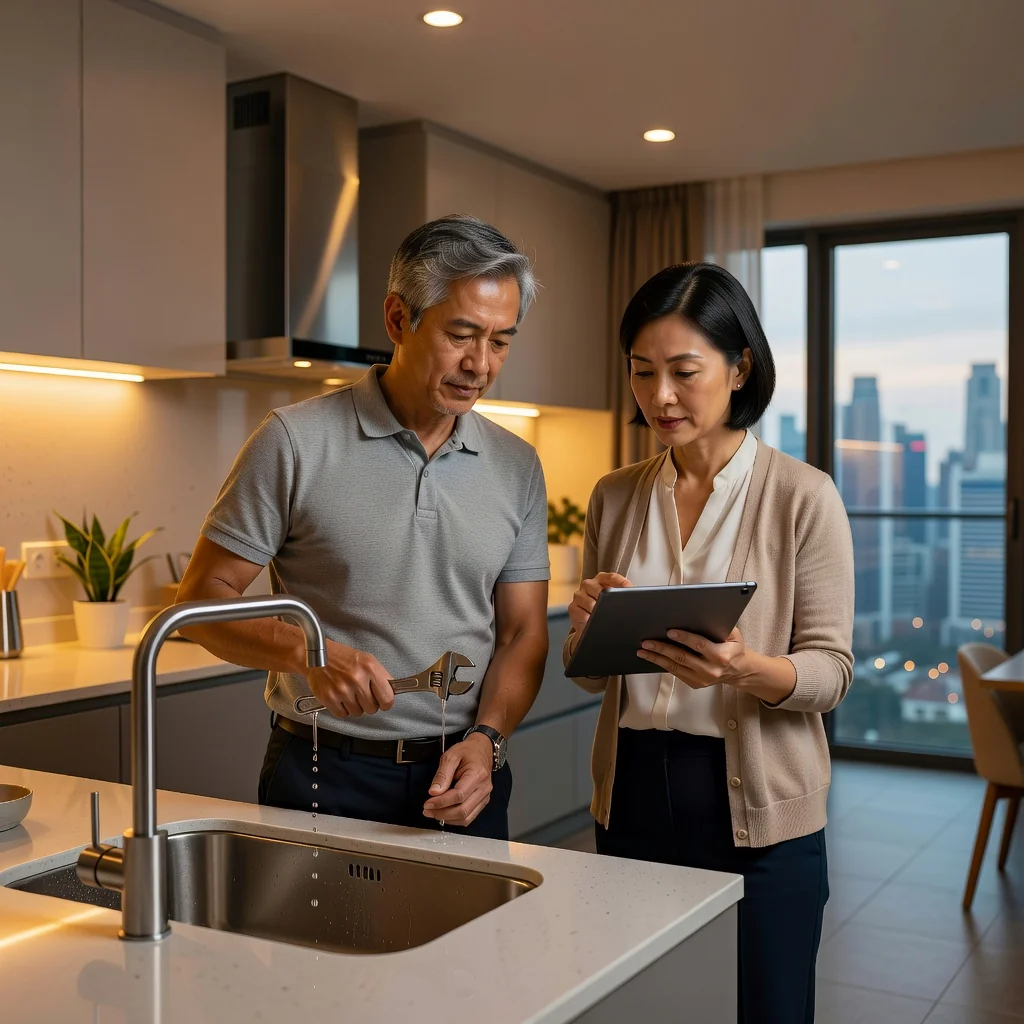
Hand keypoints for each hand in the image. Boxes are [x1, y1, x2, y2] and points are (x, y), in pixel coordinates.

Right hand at [305, 638, 394, 717]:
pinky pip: (343, 715)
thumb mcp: (367, 660)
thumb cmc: (343, 658)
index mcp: (370, 668)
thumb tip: (390, 694)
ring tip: (348, 692)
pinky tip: (339, 697)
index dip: (385, 702)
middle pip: (372, 708)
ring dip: (354, 706)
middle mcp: (357, 679)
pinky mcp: (328, 698)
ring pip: (358, 713)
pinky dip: (342, 709)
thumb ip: (381, 677)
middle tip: (360, 693)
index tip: (382, 701)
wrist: (317, 654)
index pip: (387, 698)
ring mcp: (342, 690)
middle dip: (368, 703)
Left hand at [422, 733, 493, 826]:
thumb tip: (433, 792)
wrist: (482, 749)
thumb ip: (442, 774)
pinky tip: (444, 813)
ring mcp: (484, 796)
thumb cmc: (467, 751)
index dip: (441, 802)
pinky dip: (455, 819)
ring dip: (448, 818)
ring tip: (434, 813)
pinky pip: (469, 817)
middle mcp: (483, 788)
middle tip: (427, 810)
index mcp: (477, 774)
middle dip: (442, 813)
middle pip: (463, 810)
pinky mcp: (482, 802)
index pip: (459, 795)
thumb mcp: (451, 756)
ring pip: (466, 818)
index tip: (427, 804)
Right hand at [568, 572, 631, 637]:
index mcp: (601, 578)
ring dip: (597, 612)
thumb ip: (624, 593)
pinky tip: (592, 622)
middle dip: (606, 601)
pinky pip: (582, 614)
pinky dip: (589, 620)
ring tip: (602, 617)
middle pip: (599, 590)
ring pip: (591, 604)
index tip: (628, 591)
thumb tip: (630, 592)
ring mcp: (579, 595)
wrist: (590, 623)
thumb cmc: (605, 608)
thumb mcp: (616, 599)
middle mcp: (588, 584)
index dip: (621, 584)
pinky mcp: (572, 608)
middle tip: (612, 609)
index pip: (613, 578)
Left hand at [636, 626, 750, 689]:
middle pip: (682, 657)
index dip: (684, 638)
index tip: (669, 631)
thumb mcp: (733, 634)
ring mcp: (701, 679)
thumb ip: (718, 625)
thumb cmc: (733, 647)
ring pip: (675, 667)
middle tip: (647, 642)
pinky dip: (662, 664)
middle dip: (662, 649)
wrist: (738, 670)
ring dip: (656, 658)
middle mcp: (710, 670)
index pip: (699, 645)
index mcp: (721, 656)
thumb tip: (697, 613)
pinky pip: (675, 672)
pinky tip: (651, 657)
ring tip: (642, 650)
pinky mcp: (694, 684)